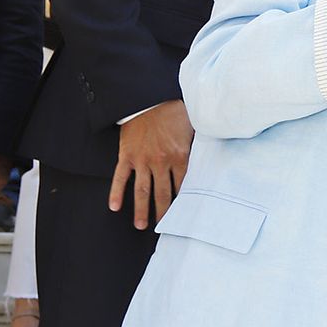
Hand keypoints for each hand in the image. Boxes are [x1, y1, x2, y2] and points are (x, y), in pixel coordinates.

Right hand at [110, 99, 193, 228]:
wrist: (149, 98)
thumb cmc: (174, 110)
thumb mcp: (193, 127)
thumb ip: (199, 145)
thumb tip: (212, 157)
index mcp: (180, 156)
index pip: (183, 186)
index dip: (183, 202)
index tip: (184, 215)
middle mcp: (160, 162)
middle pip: (162, 193)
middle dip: (162, 212)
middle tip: (163, 228)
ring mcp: (142, 160)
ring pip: (142, 190)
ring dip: (141, 209)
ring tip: (141, 225)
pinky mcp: (126, 155)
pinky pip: (120, 177)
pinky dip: (116, 192)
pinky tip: (114, 206)